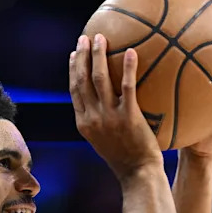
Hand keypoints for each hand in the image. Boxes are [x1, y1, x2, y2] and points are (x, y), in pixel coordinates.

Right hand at [69, 33, 162, 179]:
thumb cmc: (126, 159)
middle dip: (82, 56)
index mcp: (84, 123)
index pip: (74, 90)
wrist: (137, 175)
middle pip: (82, 80)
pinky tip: (132, 52)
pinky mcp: (128, 117)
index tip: (75, 53)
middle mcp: (92, 118)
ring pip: (99, 79)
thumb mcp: (105, 141)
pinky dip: (128, 68)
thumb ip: (101, 122)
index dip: (74, 69)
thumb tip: (108, 104)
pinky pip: (127, 87)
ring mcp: (109, 117)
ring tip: (102, 38)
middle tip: (86, 38)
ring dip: (98, 55)